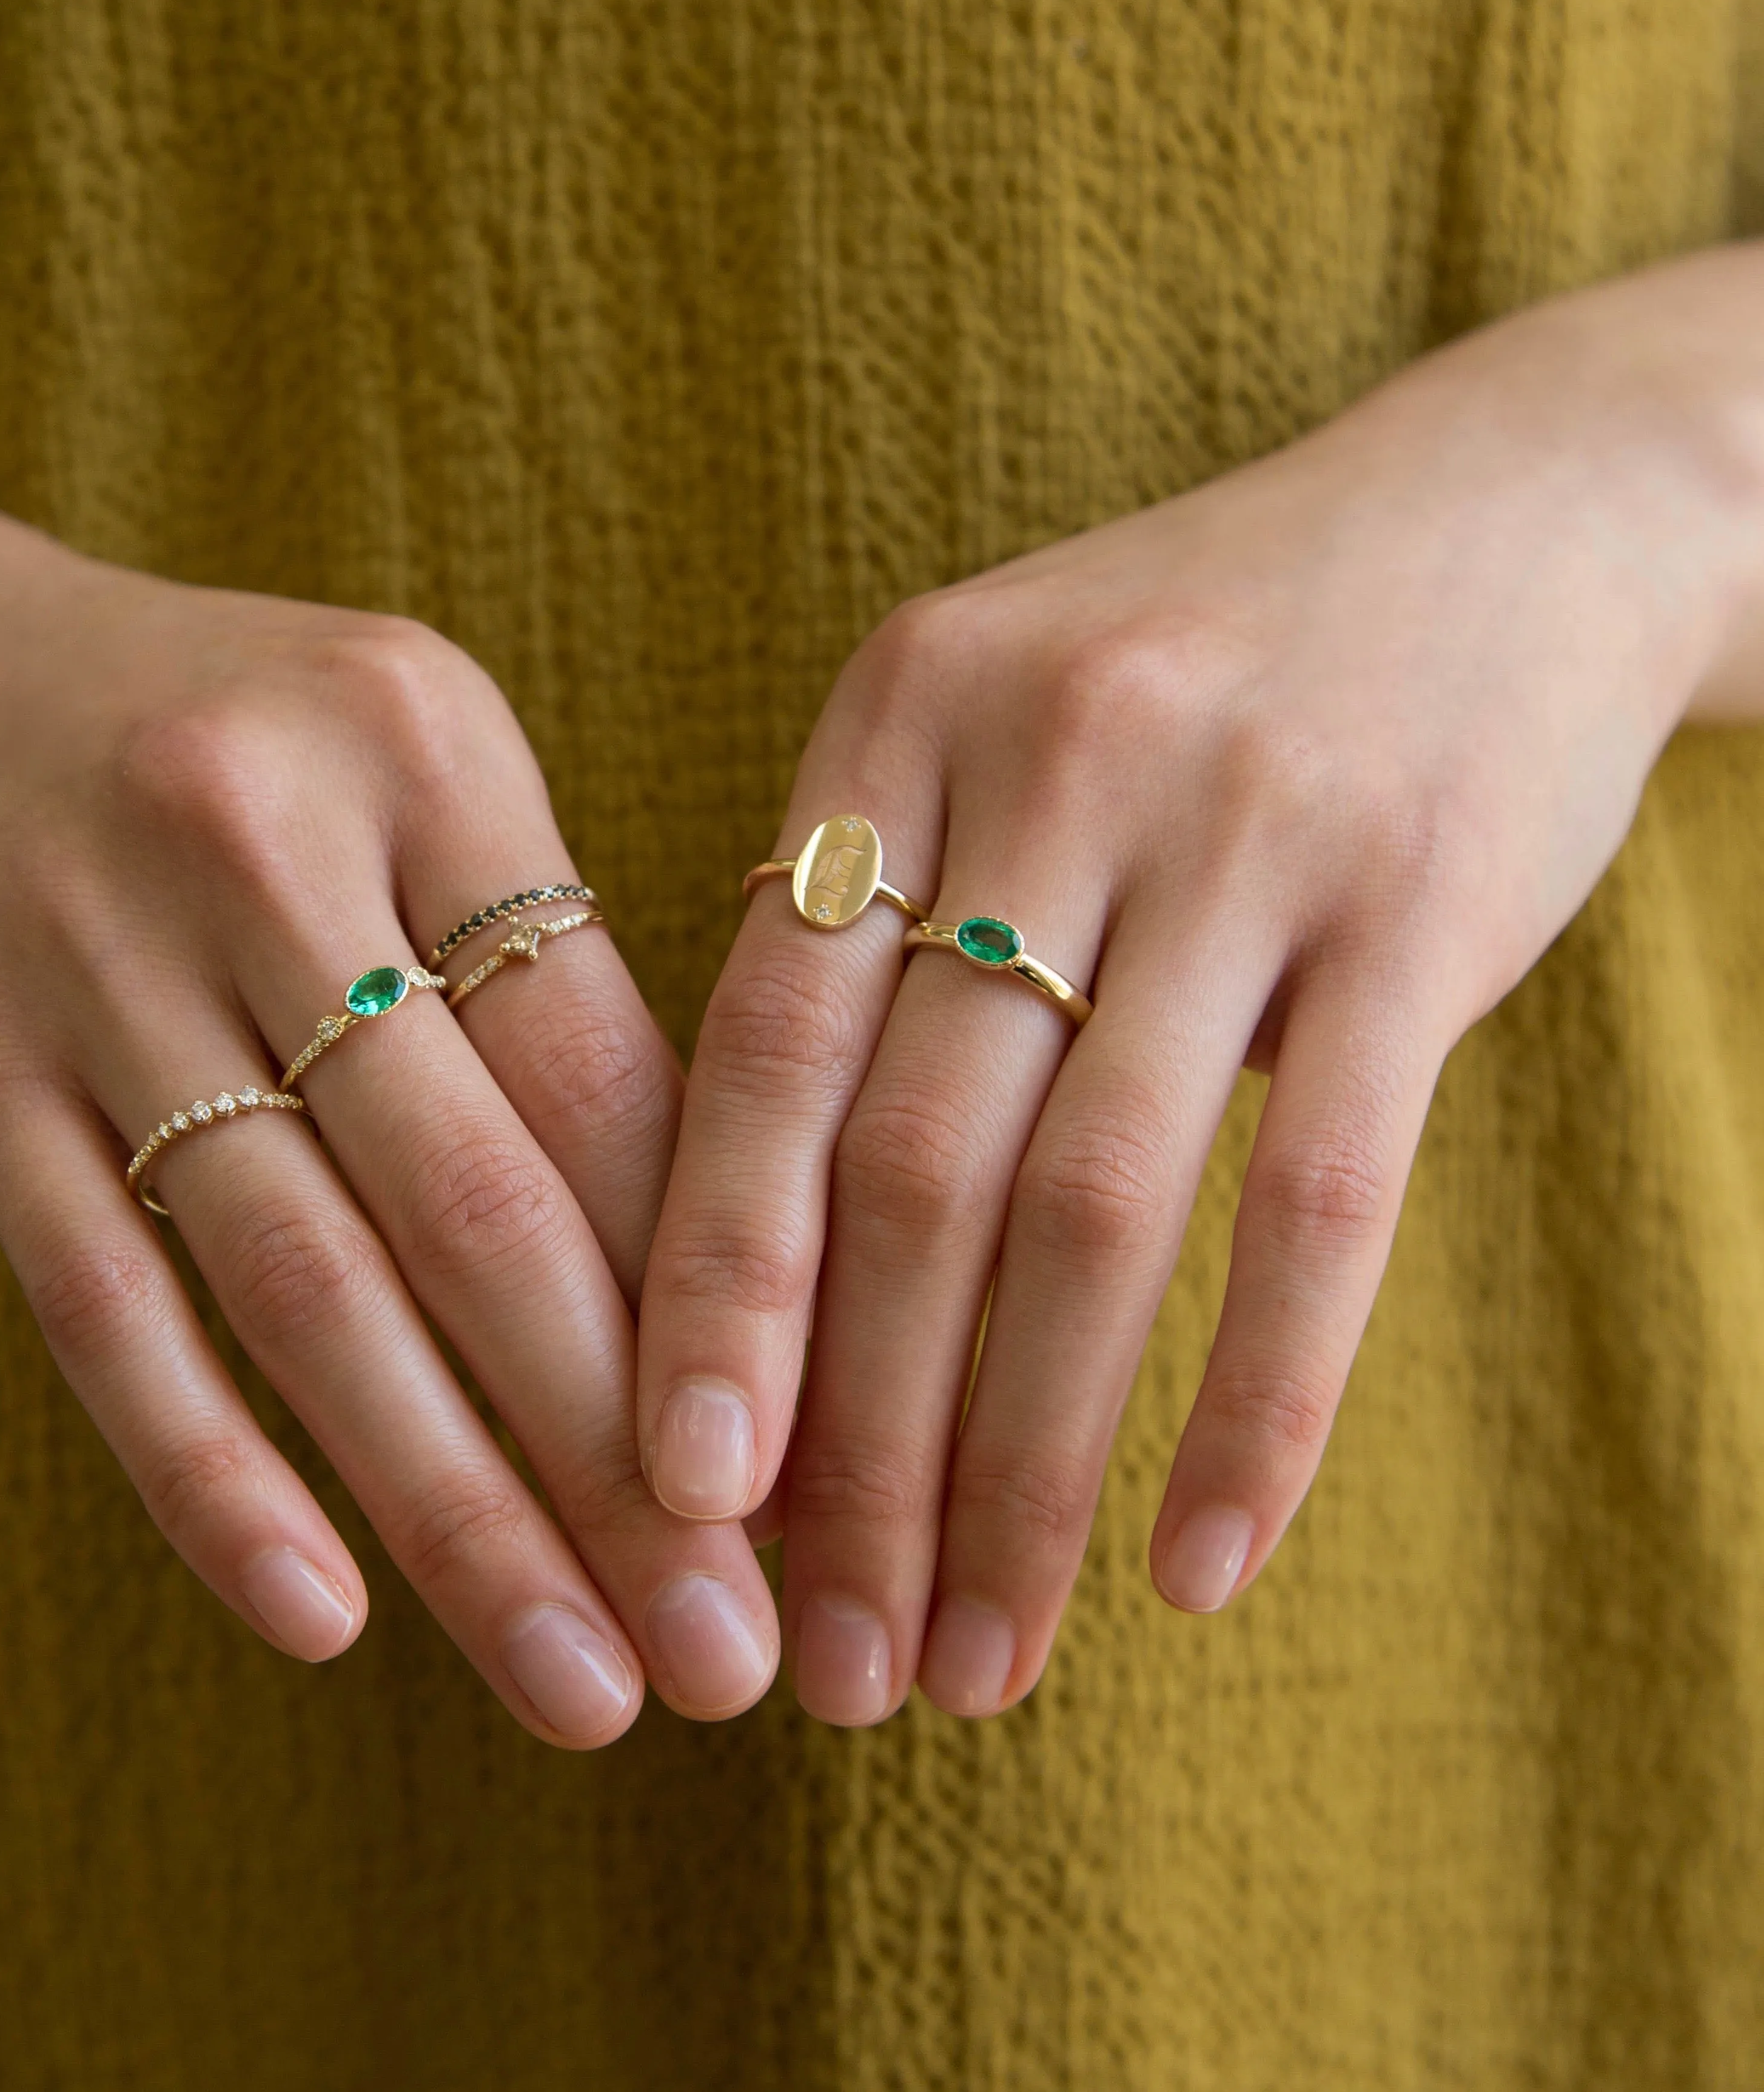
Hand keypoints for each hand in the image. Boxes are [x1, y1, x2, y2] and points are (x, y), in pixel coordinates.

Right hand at [0, 511, 779, 1745]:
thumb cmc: (228, 749)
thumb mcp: (407, 775)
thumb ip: (547, 980)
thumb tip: (718, 1276)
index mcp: (425, 748)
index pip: (609, 1074)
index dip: (721, 1297)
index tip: (804, 1484)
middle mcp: (263, 842)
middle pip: (480, 1205)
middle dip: (619, 1456)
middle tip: (731, 1652)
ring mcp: (94, 965)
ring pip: (308, 1290)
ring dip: (457, 1512)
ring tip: (579, 1685)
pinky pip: (104, 1312)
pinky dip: (213, 1476)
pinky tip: (324, 1620)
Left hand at [636, 249, 1763, 1724]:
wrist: (1498, 519)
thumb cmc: (1186, 674)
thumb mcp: (982, 728)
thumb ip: (852, 926)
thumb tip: (734, 1244)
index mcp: (896, 712)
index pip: (758, 1050)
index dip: (711, 1292)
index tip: (677, 1495)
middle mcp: (1051, 756)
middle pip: (910, 1169)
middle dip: (857, 1445)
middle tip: (831, 1656)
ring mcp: (1246, 826)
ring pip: (1094, 1214)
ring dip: (1026, 1472)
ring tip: (981, 1656)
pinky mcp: (1420, 905)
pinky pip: (1323, 1202)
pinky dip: (1254, 1407)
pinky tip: (1198, 1567)